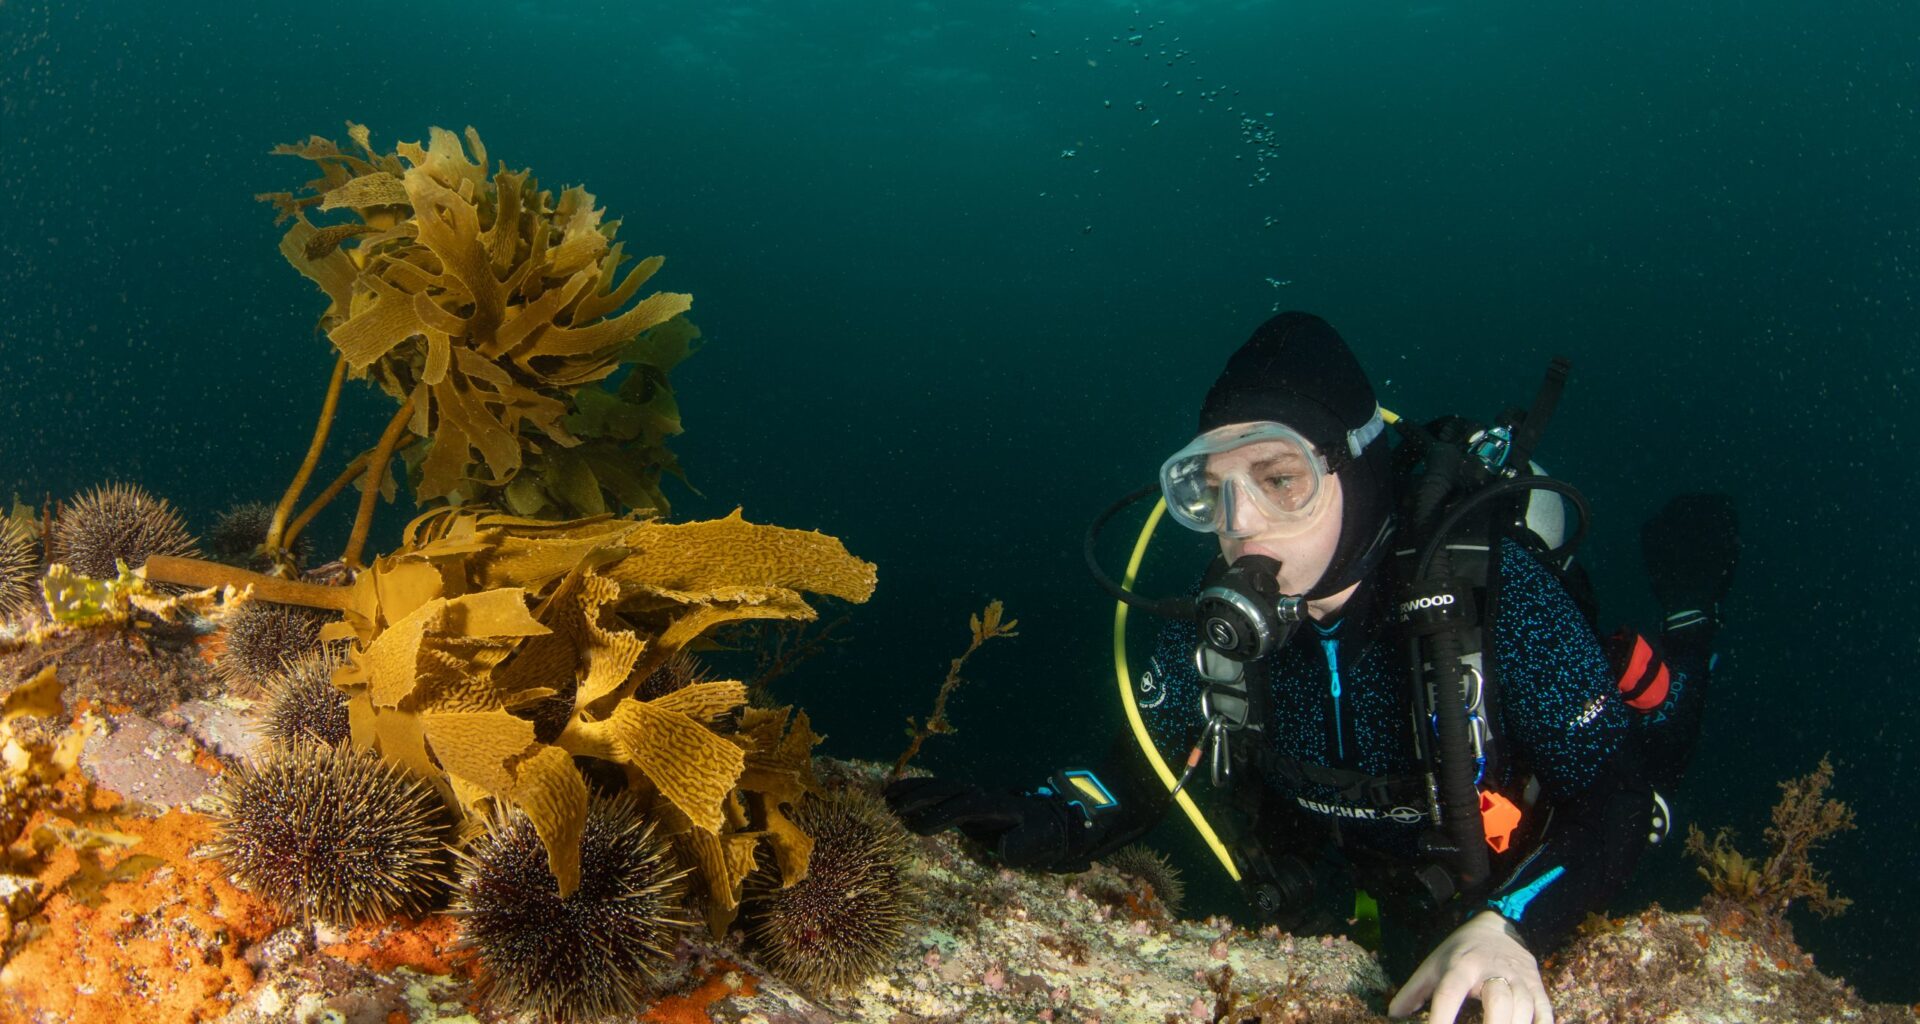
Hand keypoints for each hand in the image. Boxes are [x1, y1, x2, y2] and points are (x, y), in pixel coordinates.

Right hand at [882, 775, 1071, 868]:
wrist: (1047, 821)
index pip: (966, 806)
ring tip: (882, 798)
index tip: (919, 829)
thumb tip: (1003, 851)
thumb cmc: (1041, 836)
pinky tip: (890, 797)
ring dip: (911, 791)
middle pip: (946, 789)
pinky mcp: (961, 801)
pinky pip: (935, 793)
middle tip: (891, 809)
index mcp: (997, 806)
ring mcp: (970, 796)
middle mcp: (980, 795)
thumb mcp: (1039, 843)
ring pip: (937, 787)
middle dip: (919, 797)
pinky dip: (913, 792)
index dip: (943, 814)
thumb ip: (1023, 846)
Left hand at [1388, 911, 1552, 1023]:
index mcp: (1462, 966)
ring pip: (1525, 1008)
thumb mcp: (1434, 964)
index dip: (1442, 1017)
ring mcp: (1520, 981)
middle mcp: (1493, 972)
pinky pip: (1545, 1014)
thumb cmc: (1461, 952)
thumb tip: (1392, 1015)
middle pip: (1499, 999)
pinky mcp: (1538, 989)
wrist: (1500, 927)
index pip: (1450, 993)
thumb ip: (1412, 991)